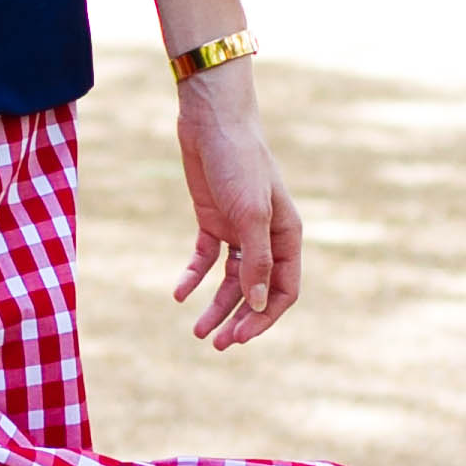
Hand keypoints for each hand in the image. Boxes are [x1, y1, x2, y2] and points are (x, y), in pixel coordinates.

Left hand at [171, 68, 299, 347]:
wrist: (211, 121)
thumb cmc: (239, 162)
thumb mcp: (250, 214)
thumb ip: (256, 259)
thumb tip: (258, 302)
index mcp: (286, 236)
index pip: (284, 290)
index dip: (264, 317)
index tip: (240, 337)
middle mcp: (265, 236)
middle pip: (256, 290)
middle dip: (239, 318)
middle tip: (216, 344)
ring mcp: (238, 228)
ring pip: (230, 280)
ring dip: (216, 306)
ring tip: (197, 331)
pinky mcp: (212, 219)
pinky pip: (205, 258)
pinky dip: (193, 277)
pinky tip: (179, 293)